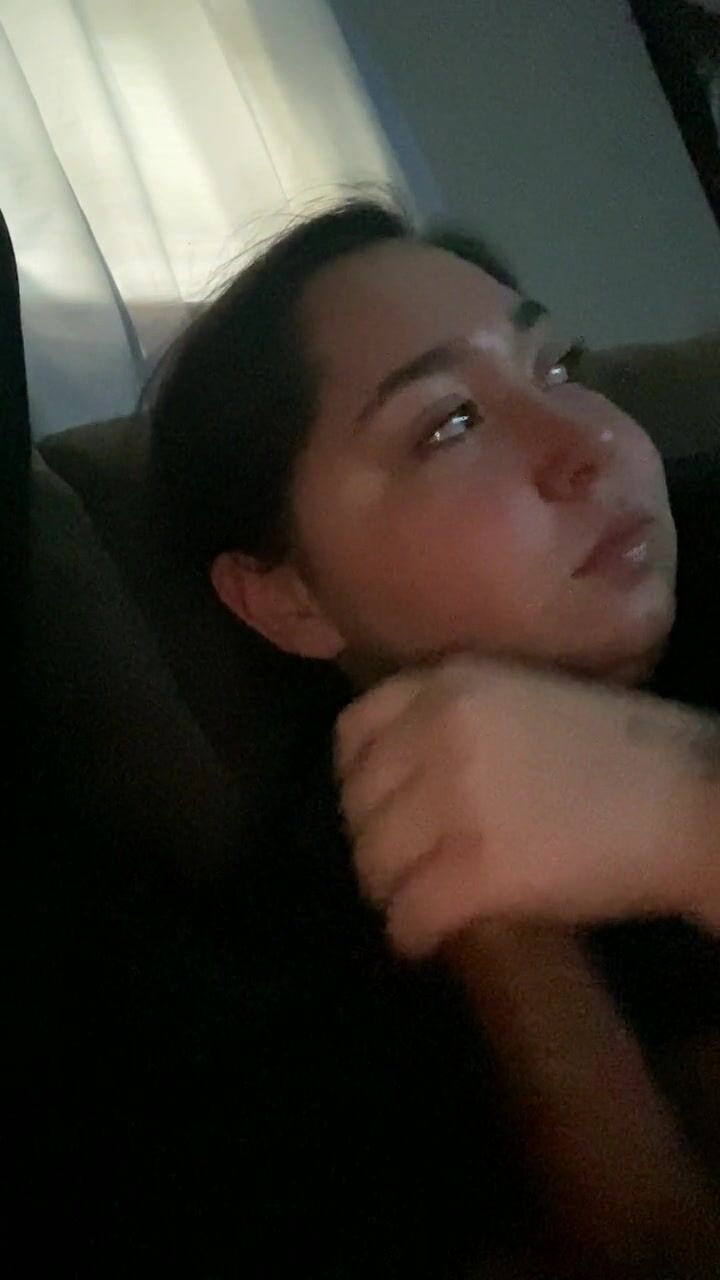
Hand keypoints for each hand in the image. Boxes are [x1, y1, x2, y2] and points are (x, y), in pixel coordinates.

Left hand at [335, 657, 711, 957]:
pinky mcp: (479, 869)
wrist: (693, 798)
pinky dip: (411, 935)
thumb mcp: (527, 698)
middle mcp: (439, 732)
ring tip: (419, 904)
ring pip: (374, 863)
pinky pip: (409, 915)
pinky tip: (429, 940)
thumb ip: (460, 720)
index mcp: (450, 684)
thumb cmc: (627, 752)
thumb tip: (402, 775)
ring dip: (390, 892)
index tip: (382, 809)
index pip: (354, 733)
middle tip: (405, 869)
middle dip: (375, 843)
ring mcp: (456, 800)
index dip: (358, 781)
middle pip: (357, 803)